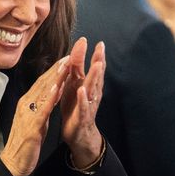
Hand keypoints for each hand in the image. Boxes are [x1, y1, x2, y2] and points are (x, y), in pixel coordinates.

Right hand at [0, 55, 70, 175]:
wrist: (13, 162)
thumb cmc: (25, 142)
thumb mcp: (37, 120)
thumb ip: (43, 107)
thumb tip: (52, 96)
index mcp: (28, 103)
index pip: (42, 83)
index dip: (54, 70)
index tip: (66, 59)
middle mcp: (26, 104)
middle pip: (43, 83)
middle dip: (57, 69)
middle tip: (69, 55)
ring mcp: (28, 114)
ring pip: (43, 92)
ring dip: (55, 77)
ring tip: (66, 65)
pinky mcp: (32, 126)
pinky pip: (42, 109)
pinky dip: (50, 97)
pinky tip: (57, 88)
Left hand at [60, 37, 104, 167]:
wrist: (77, 134)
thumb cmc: (75, 107)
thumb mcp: (73, 86)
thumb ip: (75, 70)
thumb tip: (75, 51)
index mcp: (87, 85)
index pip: (91, 67)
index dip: (94, 54)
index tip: (96, 41)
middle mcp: (91, 93)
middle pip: (96, 75)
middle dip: (98, 61)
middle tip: (101, 48)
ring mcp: (88, 105)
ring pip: (92, 89)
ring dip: (95, 77)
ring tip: (97, 65)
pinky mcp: (82, 117)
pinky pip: (84, 107)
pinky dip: (83, 99)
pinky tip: (82, 91)